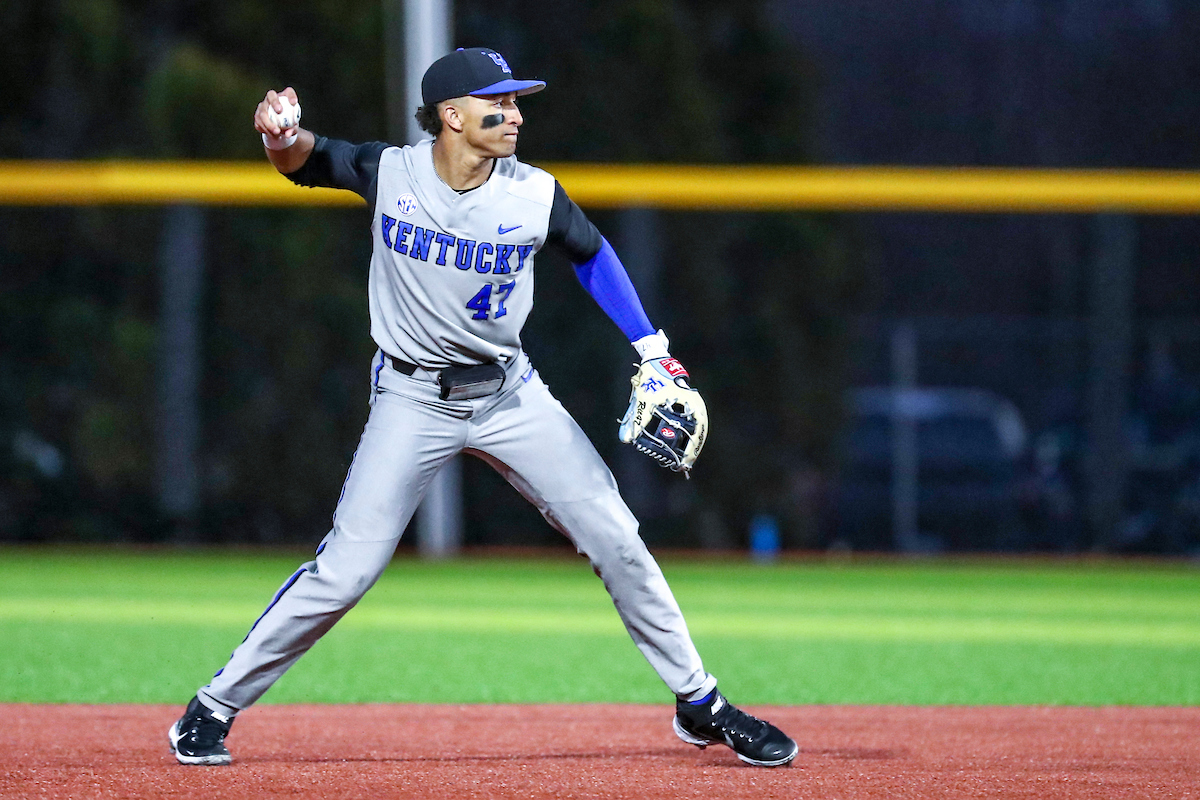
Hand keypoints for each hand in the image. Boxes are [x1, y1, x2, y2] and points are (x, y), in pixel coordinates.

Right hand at [254, 88, 300, 136]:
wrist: (279, 130)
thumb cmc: (289, 125)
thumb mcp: (293, 128)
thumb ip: (293, 129)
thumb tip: (288, 134)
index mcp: (284, 97)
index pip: (288, 92)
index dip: (291, 95)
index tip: (294, 103)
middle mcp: (271, 98)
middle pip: (271, 95)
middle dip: (274, 101)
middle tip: (279, 111)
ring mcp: (262, 106)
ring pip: (263, 112)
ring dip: (269, 122)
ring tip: (277, 132)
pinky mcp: (257, 116)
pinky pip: (259, 122)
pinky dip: (266, 129)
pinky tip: (273, 135)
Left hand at [618, 357, 708, 475]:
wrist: (654, 358)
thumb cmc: (653, 378)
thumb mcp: (643, 400)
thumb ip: (635, 420)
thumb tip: (626, 439)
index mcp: (692, 405)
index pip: (698, 434)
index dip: (692, 451)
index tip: (685, 464)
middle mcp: (695, 405)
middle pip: (697, 434)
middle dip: (689, 451)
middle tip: (681, 466)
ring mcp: (691, 403)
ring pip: (693, 428)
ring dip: (686, 442)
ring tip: (679, 457)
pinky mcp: (684, 401)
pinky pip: (687, 421)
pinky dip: (682, 432)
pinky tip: (674, 440)